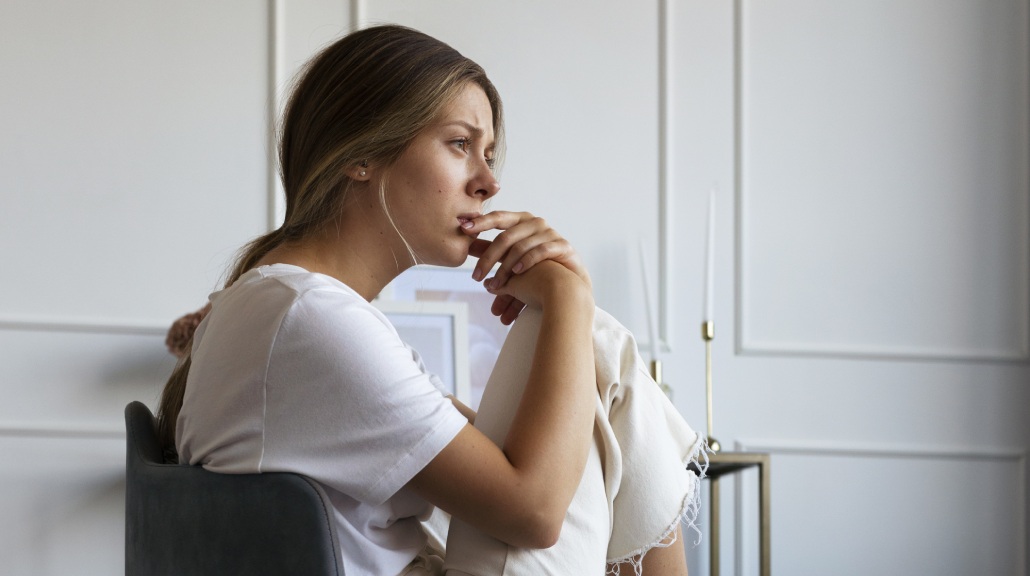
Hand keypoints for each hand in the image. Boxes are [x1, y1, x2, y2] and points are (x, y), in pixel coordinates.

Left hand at [463, 211, 591, 323]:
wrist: (569, 280)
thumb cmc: (537, 267)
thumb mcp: (511, 257)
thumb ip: (492, 251)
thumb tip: (467, 247)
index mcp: (521, 220)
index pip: (498, 217)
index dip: (480, 222)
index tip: (463, 228)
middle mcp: (535, 223)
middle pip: (506, 237)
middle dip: (488, 259)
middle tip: (475, 277)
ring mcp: (550, 233)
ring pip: (520, 248)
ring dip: (504, 269)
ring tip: (495, 286)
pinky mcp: (562, 245)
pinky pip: (541, 251)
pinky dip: (527, 261)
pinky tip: (517, 272)